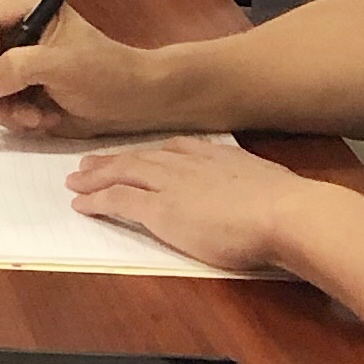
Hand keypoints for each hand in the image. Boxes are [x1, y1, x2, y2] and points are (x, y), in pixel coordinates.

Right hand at [0, 0, 154, 134]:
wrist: (131, 103)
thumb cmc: (107, 73)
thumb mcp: (63, 65)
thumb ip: (19, 67)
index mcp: (29, 9)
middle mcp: (17, 32)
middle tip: (0, 105)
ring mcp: (16, 62)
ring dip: (3, 106)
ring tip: (35, 116)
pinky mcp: (19, 89)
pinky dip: (13, 116)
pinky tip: (42, 118)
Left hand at [62, 135, 314, 269]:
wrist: (286, 213)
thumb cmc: (287, 207)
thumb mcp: (266, 185)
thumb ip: (250, 189)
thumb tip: (255, 199)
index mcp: (214, 156)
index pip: (171, 149)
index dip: (148, 154)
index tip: (136, 155)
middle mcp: (187, 163)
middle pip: (139, 157)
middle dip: (112, 160)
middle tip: (88, 164)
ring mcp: (170, 184)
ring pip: (121, 173)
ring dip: (95, 177)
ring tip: (76, 180)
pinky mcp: (159, 210)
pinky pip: (117, 199)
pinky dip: (95, 200)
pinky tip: (80, 205)